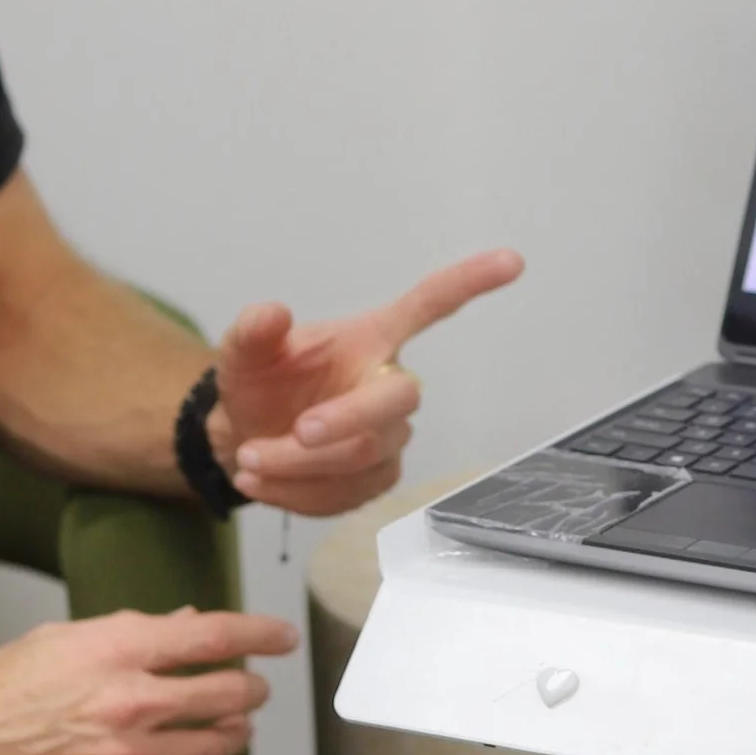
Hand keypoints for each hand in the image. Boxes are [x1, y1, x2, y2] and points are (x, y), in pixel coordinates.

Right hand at [0, 607, 293, 754]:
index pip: (213, 635)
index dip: (260, 633)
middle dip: (251, 689)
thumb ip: (133, 631)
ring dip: (233, 734)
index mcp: (119, 648)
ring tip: (234, 727)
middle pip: (225, 693)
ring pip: (212, 745)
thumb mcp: (65, 639)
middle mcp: (129, 700)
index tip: (284, 637)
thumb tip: (185, 624)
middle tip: (255, 688)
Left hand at [213, 247, 523, 514]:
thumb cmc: (261, 382)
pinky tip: (263, 478)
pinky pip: (346, 494)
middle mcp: (389, 383)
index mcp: (372, 338)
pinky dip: (296, 493)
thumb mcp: (245, 351)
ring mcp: (388, 436)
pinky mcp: (376, 479)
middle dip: (347, 420)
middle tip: (296, 431)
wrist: (243, 437)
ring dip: (299, 464)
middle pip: (399, 400)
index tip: (512, 260)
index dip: (470, 282)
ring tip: (249, 458)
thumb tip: (270, 313)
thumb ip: (254, 330)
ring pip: (365, 455)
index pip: (430, 305)